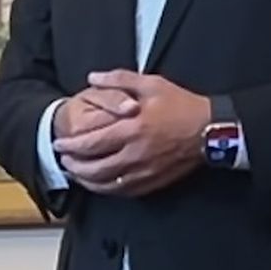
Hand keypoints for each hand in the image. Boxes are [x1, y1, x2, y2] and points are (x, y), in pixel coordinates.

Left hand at [54, 70, 208, 196]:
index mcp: (132, 129)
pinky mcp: (154, 181)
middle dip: (74, 167)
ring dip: (87, 181)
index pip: (92, 143)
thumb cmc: (182, 106)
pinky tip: (100, 184)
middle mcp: (136, 154)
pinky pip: (124, 192)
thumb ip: (119, 79)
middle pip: (95, 169)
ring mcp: (145, 171)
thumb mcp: (151, 84)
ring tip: (76, 174)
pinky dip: (107, 190)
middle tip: (63, 160)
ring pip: (107, 185)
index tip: (59, 143)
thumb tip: (93, 78)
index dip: (71, 146)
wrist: (211, 130)